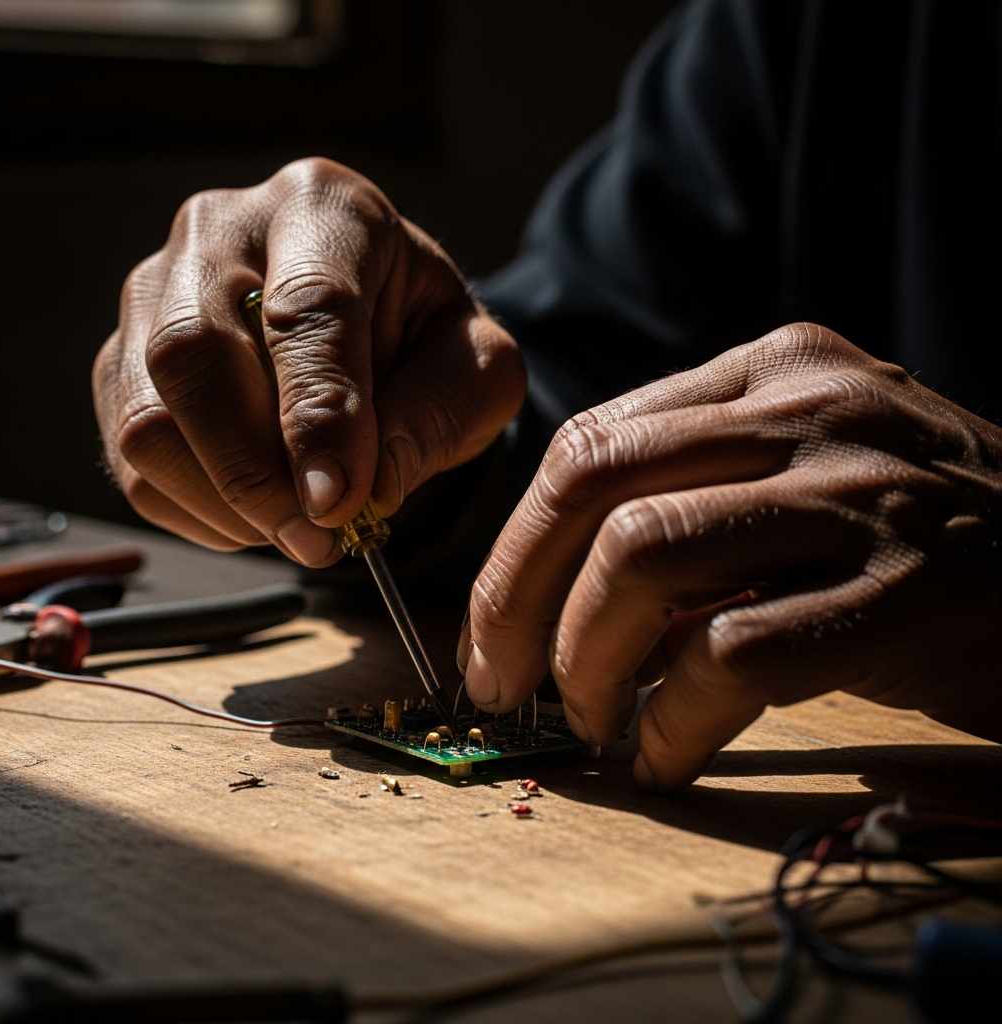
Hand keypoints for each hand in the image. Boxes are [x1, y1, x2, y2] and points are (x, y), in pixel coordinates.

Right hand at [93, 158, 523, 563]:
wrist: (375, 324)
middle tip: (316, 539)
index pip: (307, 308)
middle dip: (254, 472)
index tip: (337, 503)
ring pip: (147, 413)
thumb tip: (367, 489)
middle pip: (194, 352)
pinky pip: (130, 455)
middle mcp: (221, 230)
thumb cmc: (427, 340)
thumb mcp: (475, 367)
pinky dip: (194, 510)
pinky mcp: (123, 357)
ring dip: (222, 501)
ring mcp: (156, 291)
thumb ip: (438, 413)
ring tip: (296, 531)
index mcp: (325, 209)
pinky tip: (255, 518)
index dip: (318, 414)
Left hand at [460, 323, 1001, 788]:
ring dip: (587, 662)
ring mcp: (863, 493)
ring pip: (646, 560)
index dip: (515, 547)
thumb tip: (548, 577)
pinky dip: (675, 721)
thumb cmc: (920, 532)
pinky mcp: (909, 590)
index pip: (590, 443)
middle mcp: (809, 410)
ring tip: (590, 723)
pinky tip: (668, 757)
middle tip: (500, 684)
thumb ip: (695, 486)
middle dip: (515, 599)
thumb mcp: (805, 468)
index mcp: (771, 370)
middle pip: (595, 489)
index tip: (489, 628)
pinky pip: (735, 656)